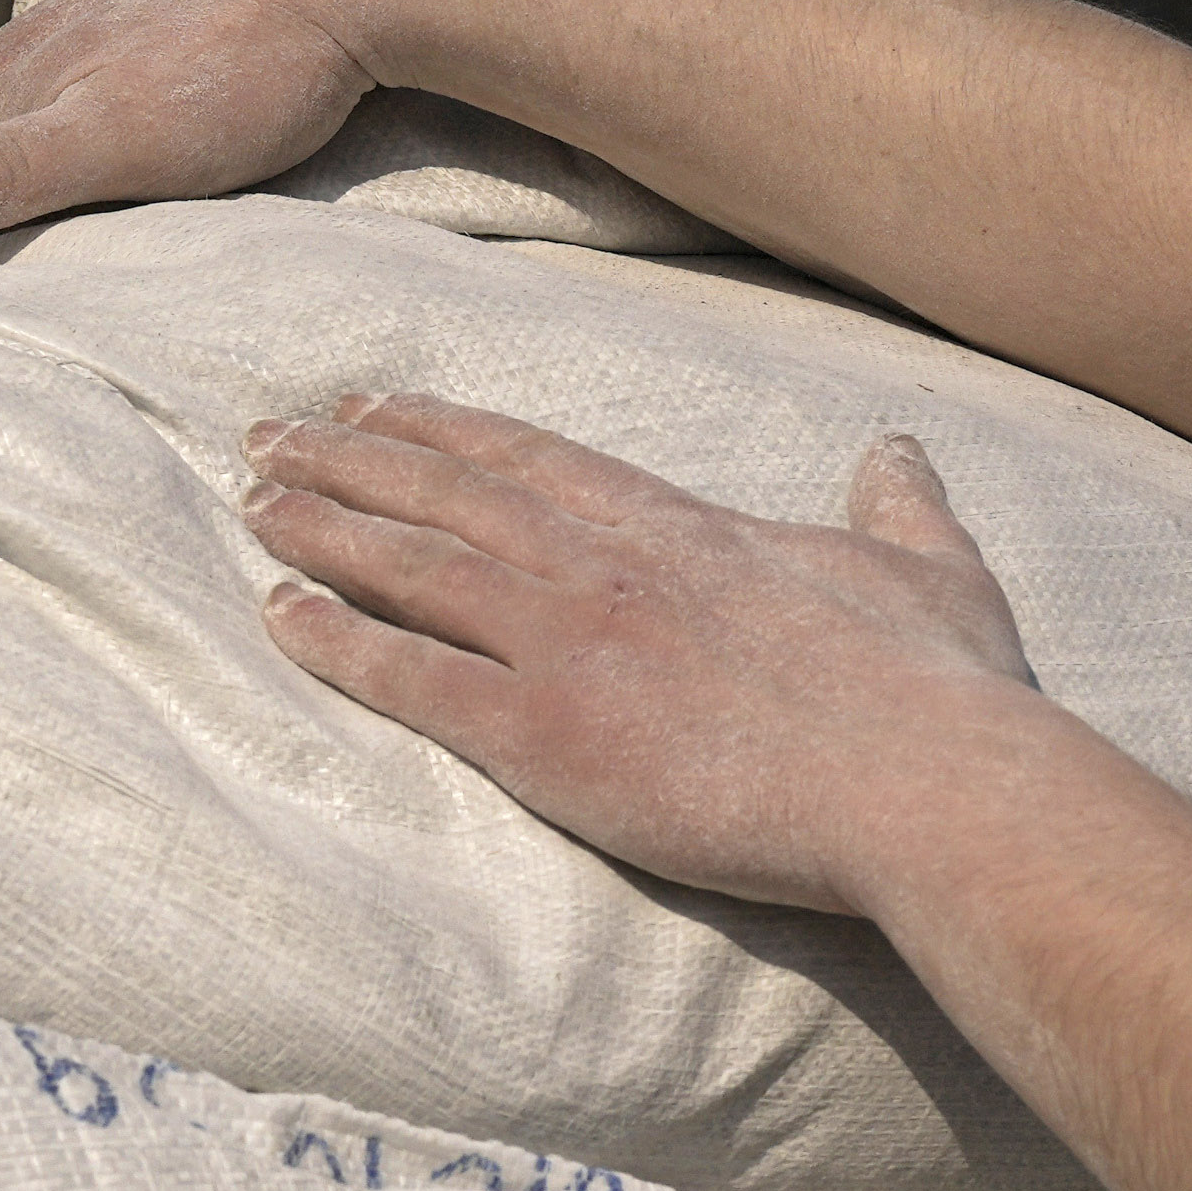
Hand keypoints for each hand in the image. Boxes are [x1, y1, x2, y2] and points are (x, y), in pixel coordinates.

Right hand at [0, 0, 461, 258]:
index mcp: (6, 80)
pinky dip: (43, 162)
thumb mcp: (115, 132)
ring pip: (3, 130)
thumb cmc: (240, 63)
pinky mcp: (148, 35)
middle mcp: (30, 52)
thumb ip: (7, 166)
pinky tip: (70, 185)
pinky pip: (64, 113)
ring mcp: (89, 37)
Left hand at [241, 394, 1047, 911]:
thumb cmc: (939, 691)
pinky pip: (416, 681)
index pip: (533, 458)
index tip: (375, 406)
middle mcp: (608, 567)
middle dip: (353, 461)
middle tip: (270, 438)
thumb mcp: (930, 568)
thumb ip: (899, 504)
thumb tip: (898, 449)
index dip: (444, 430)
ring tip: (252, 504)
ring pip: (415, 568)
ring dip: (324, 531)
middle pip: (450, 495)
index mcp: (684, 529)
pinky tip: (277, 618)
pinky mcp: (550, 738)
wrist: (931, 784)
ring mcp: (572, 646)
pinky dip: (339, 643)